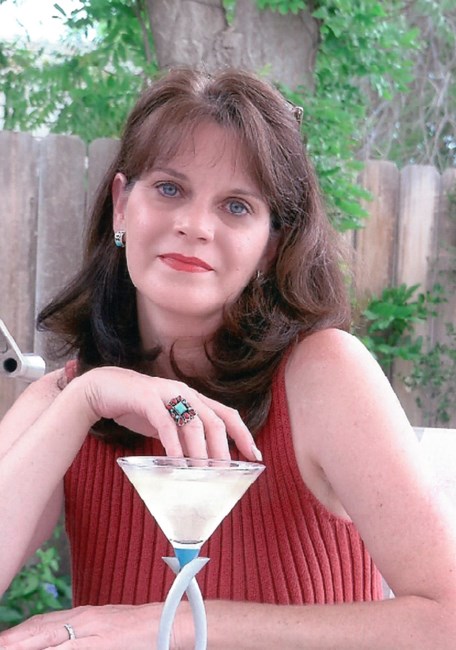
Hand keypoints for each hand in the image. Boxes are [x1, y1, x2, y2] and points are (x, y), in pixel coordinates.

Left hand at [0, 603, 162, 649]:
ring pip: (50, 639)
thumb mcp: (102, 626)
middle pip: (39, 630)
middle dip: (14, 641)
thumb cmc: (135, 628)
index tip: (1, 641)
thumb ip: (78, 630)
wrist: (167, 622)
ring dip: (27, 644)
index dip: (16, 635)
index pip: (40, 625)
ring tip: (6, 646)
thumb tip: (53, 637)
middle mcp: (82, 620)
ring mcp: (90, 634)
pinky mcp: (101, 645)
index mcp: (81, 615)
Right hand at [76, 367, 261, 460]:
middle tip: (225, 473)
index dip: (243, 434)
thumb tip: (200, 464)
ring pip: (193, 422)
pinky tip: (177, 461)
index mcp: (193, 398)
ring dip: (200, 451)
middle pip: (215, 420)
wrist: (101, 389)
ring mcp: (166, 392)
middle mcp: (184, 392)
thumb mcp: (166, 422)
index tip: (255, 456)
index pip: (227, 414)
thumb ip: (183, 435)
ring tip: (203, 473)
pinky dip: (173, 443)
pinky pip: (165, 422)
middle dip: (223, 449)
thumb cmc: (136, 408)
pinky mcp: (146, 398)